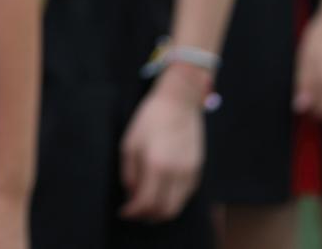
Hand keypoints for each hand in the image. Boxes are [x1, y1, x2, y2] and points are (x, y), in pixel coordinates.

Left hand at [119, 74, 205, 220]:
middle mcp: (176, 173)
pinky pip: (185, 196)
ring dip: (161, 211)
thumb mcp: (129, 143)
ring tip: (147, 206)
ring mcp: (190, 173)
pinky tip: (161, 193)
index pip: (146, 203)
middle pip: (164, 211)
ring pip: (177, 207)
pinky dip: (172, 201)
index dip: (133, 212)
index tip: (123, 212)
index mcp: (156, 165)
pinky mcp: (198, 170)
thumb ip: (129, 173)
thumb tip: (131, 195)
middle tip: (135, 213)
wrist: (179, 103)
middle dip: (147, 216)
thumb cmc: (150, 120)